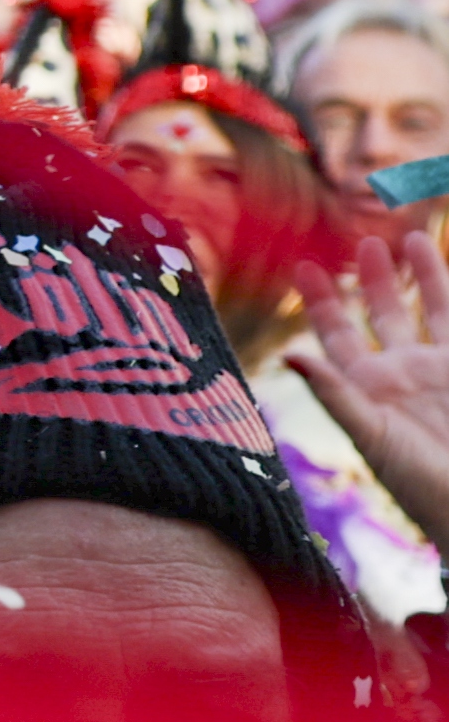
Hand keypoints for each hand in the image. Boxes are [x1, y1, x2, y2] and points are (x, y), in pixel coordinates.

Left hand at [295, 226, 448, 549]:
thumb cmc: (419, 483)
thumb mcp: (372, 435)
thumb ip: (335, 393)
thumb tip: (288, 354)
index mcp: (366, 388)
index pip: (337, 334)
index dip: (321, 301)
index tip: (304, 265)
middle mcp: (401, 374)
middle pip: (383, 314)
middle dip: (374, 278)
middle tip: (367, 240)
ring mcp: (439, 371)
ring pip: (430, 312)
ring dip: (423, 276)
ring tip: (414, 238)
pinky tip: (444, 265)